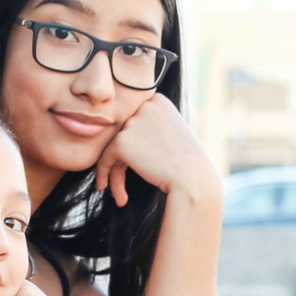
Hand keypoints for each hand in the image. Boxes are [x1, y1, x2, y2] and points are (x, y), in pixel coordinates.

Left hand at [94, 94, 220, 208]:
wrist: (193, 178)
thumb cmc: (187, 163)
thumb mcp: (171, 134)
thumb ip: (149, 129)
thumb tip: (123, 138)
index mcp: (158, 100)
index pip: (135, 121)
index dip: (134, 146)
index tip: (134, 166)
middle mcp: (144, 106)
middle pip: (124, 134)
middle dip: (122, 161)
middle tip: (123, 184)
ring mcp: (133, 122)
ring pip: (114, 148)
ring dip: (116, 173)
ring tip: (119, 195)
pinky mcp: (122, 141)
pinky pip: (105, 158)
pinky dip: (103, 173)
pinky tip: (105, 188)